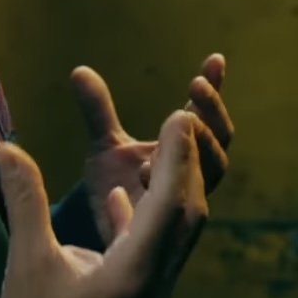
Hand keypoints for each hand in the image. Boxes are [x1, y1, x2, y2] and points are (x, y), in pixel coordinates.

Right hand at [0, 110, 209, 297]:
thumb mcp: (27, 267)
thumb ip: (24, 204)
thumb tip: (5, 147)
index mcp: (134, 273)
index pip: (170, 205)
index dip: (177, 158)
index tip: (177, 118)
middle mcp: (151, 282)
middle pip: (185, 217)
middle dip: (186, 166)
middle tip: (179, 122)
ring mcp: (145, 294)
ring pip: (171, 234)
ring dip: (169, 190)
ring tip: (155, 153)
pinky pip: (147, 252)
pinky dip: (139, 219)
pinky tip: (116, 200)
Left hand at [72, 55, 233, 243]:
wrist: (102, 239)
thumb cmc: (113, 185)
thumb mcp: (105, 146)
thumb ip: (98, 111)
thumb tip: (78, 70)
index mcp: (182, 150)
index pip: (207, 117)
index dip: (215, 90)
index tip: (213, 59)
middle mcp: (191, 175)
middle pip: (219, 147)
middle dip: (209, 118)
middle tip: (191, 95)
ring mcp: (183, 202)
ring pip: (207, 177)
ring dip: (191, 153)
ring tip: (159, 144)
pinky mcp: (167, 230)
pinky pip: (174, 213)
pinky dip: (158, 193)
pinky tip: (126, 185)